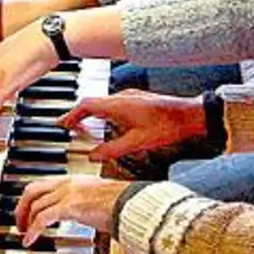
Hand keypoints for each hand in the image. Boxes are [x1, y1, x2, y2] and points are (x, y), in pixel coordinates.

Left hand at [14, 175, 131, 245]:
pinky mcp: (69, 207)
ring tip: (24, 234)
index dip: (32, 198)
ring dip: (25, 221)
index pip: (44, 184)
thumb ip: (87, 205)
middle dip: (21, 207)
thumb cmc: (122, 204)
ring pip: (35, 205)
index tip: (28, 210)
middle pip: (32, 190)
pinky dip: (33, 230)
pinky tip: (30, 241)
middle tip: (20, 223)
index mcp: (74, 181)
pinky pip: (42, 219)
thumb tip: (84, 216)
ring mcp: (67, 194)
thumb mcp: (99, 200)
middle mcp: (68, 184)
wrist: (131, 204)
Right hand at [58, 90, 206, 161]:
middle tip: (68, 126)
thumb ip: (111, 150)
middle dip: (78, 115)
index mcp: (118, 105)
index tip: (63, 124)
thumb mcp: (136, 143)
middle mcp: (122, 97)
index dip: (71, 115)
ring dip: (91, 114)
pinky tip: (107, 124)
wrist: (189, 116)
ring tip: (84, 127)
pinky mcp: (138, 100)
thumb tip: (93, 156)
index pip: (86, 105)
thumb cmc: (167, 126)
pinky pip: (113, 104)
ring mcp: (130, 96)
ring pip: (103, 103)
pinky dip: (104, 113)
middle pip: (91, 103)